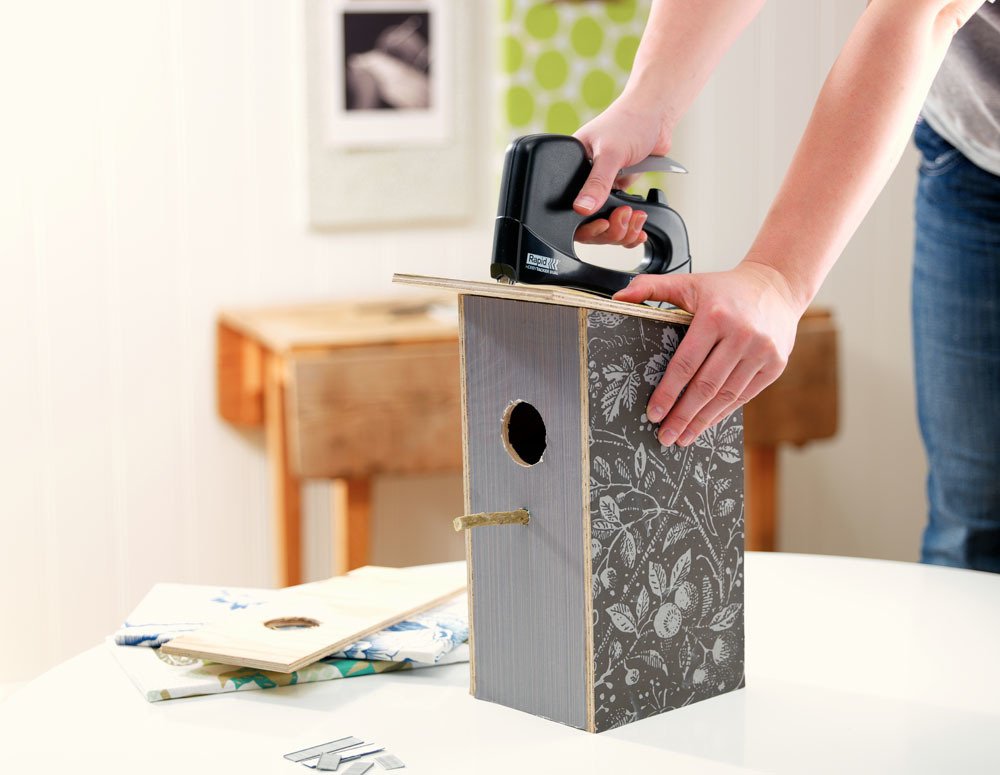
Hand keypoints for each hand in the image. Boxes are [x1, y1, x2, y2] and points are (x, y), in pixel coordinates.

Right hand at [573, 97, 672, 247]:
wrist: (657, 116)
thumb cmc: (629, 122)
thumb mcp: (610, 153)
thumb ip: (597, 182)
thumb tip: (581, 208)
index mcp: (572, 169)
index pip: (567, 207)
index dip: (584, 224)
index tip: (602, 223)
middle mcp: (585, 181)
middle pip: (588, 223)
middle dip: (608, 229)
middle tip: (622, 217)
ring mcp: (604, 188)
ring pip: (606, 224)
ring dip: (622, 229)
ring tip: (635, 218)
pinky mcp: (620, 190)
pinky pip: (620, 218)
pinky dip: (630, 226)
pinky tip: (638, 225)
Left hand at [613, 262, 803, 445]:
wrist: (777, 286)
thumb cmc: (727, 289)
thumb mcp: (688, 282)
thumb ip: (651, 287)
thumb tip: (618, 299)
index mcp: (716, 315)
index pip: (686, 363)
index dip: (668, 392)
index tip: (653, 413)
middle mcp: (742, 334)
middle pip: (706, 386)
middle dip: (682, 415)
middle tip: (665, 436)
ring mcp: (762, 351)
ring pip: (726, 396)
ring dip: (702, 421)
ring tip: (683, 437)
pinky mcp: (775, 365)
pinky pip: (744, 396)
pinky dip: (723, 413)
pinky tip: (706, 423)